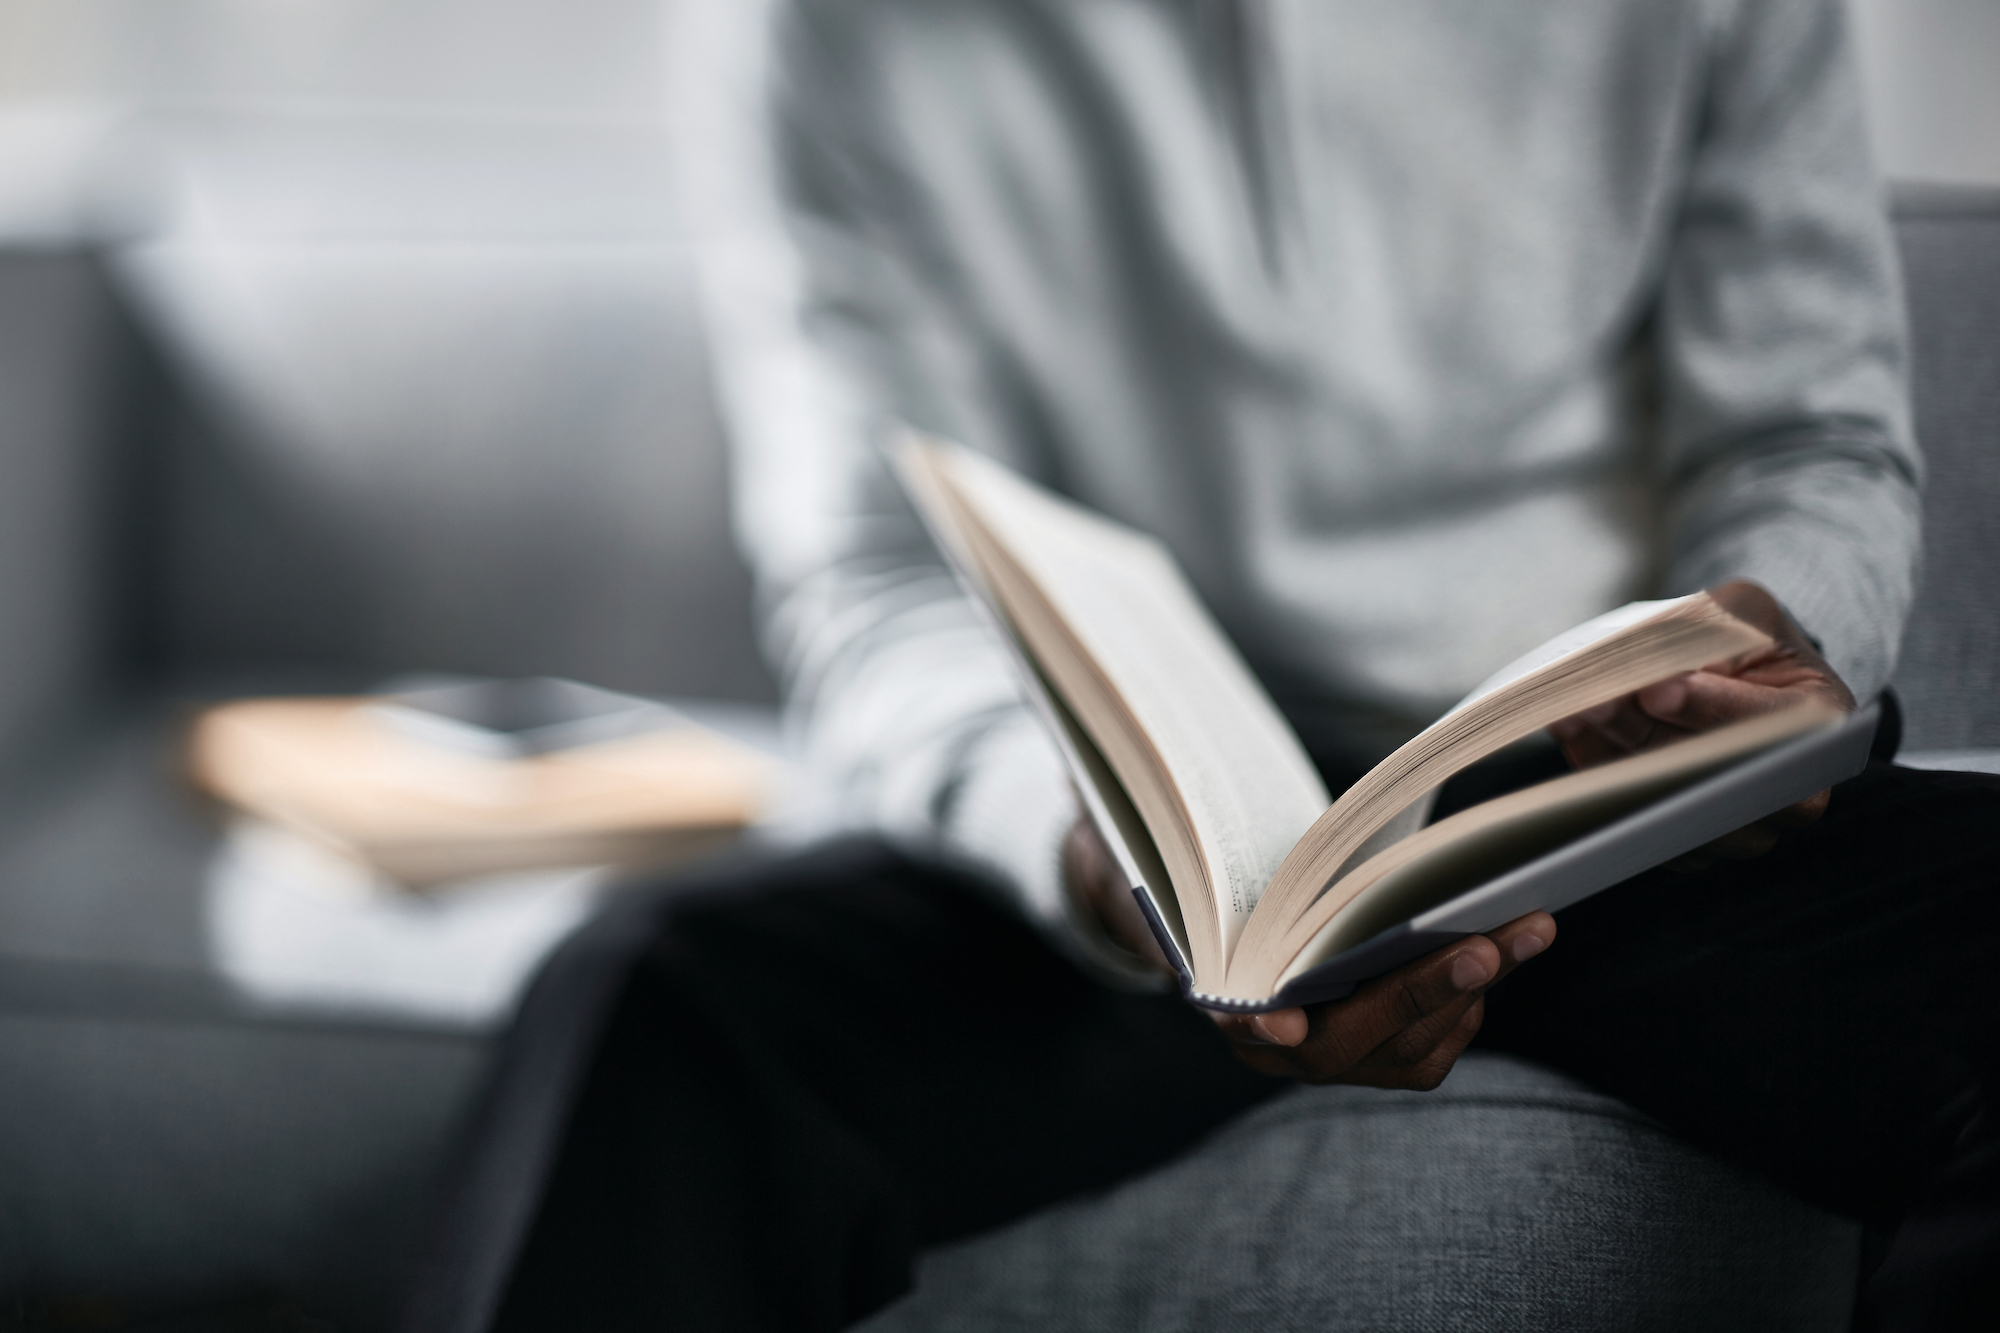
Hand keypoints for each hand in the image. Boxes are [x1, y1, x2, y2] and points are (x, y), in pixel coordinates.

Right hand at [1065, 815, 1555, 1087]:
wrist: (1206, 905)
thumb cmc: (1180, 871)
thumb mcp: (1148, 857)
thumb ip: (1136, 841)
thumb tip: (1085, 780)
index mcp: (1216, 1000)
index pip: (1239, 1022)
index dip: (1266, 1023)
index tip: (1286, 1020)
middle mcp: (1274, 1044)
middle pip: (1351, 1045)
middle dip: (1422, 994)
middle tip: (1485, 945)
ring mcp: (1332, 1050)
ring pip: (1408, 1051)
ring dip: (1472, 993)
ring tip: (1525, 929)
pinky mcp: (1381, 1042)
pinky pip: (1437, 1040)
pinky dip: (1477, 995)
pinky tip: (1508, 941)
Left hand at [1546, 579, 1855, 864]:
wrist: (1734, 681)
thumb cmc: (1745, 640)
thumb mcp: (1743, 609)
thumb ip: (1712, 625)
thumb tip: (1654, 663)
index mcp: (1823, 723)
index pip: (1768, 723)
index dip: (1709, 707)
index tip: (1657, 689)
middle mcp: (1792, 792)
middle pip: (1711, 776)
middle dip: (1643, 736)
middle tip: (1589, 704)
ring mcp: (1740, 828)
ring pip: (1667, 806)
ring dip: (1609, 761)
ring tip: (1566, 716)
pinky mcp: (1686, 842)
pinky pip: (1637, 821)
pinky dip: (1598, 780)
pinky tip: (1569, 740)